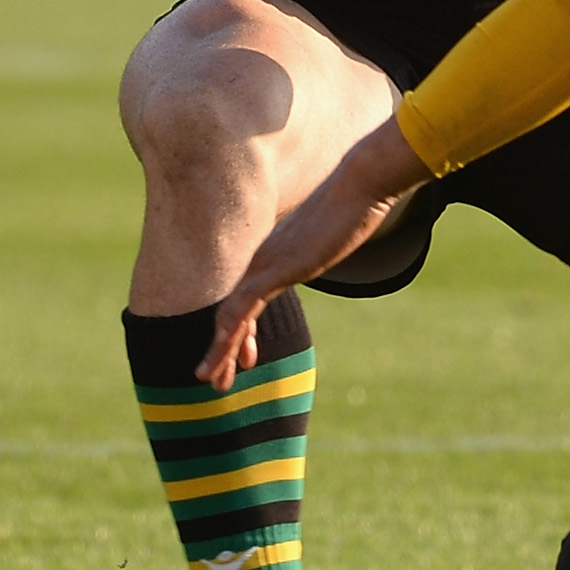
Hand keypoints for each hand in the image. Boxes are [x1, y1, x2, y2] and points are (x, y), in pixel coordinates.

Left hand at [198, 120, 434, 385]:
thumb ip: (318, 248)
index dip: (240, 334)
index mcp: (271, 259)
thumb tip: (324, 251)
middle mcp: (262, 263)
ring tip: (211, 380)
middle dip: (222, 351)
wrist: (359, 188)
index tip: (246, 360)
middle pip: (230, 313)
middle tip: (213, 381)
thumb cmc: (351, 209)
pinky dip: (232, 329)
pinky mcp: (279, 268)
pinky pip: (247, 304)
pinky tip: (223, 349)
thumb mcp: (328, 238)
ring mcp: (268, 265)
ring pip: (231, 315)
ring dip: (220, 350)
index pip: (245, 303)